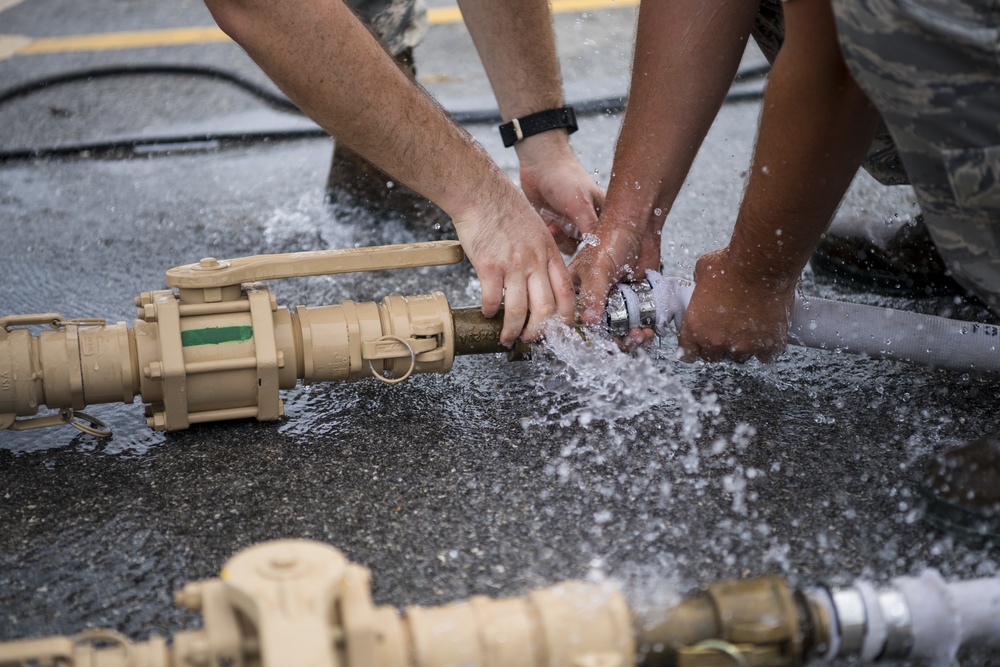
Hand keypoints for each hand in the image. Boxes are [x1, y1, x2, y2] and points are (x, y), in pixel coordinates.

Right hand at [450, 179, 574, 346]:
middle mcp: (535, 261)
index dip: (565, 317)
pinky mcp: (489, 265)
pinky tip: (487, 313)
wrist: (480, 192)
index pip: (567, 293)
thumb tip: (540, 279)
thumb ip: (542, 254)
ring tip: (506, 337)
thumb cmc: (505, 207)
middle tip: (530, 339)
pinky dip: (490, 312)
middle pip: (546, 309)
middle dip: (539, 332)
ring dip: (513, 330)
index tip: (558, 329)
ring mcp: (513, 264)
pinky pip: (492, 299)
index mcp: (549, 253)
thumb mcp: (536, 229)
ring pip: (519, 311)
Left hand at [516, 133, 603, 253]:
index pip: (607, 240)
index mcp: (604, 214)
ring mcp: (573, 224)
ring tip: (555, 223)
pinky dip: (551, 234)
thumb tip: (599, 250)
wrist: (539, 164)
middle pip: (588, 247)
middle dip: (575, 240)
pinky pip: (556, 241)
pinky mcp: (557, 225)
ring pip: (571, 246)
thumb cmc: (565, 179)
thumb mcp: (580, 205)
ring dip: (561, 238)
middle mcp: (590, 221)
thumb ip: (590, 227)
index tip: (585, 245)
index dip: (598, 247)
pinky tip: (548, 221)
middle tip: (566, 229)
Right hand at [569, 209, 661, 349]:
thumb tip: (589, 322)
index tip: (602, 344)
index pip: (577, 323)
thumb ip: (592, 296)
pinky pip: (639, 322)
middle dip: (616, 340)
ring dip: (632, 337)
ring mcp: (616, 301)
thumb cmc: (610, 238)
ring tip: (641, 334)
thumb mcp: (597, 269)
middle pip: (601, 332)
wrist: (639, 225)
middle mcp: (595, 300)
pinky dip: (645, 328)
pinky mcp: (636, 300)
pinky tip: (650, 328)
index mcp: (576, 292)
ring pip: (622, 330)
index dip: (589, 337)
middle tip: (627, 339)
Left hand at [677, 247, 794, 362]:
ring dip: (742, 346)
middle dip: (719, 346)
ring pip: (740, 357)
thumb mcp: (702, 271)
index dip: (695, 349)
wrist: (762, 264)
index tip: (700, 346)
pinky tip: (768, 333)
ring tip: (749, 328)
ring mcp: (742, 345)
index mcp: (695, 326)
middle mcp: (715, 340)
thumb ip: (698, 286)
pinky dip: (767, 346)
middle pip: (714, 357)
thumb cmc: (731, 264)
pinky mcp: (768, 345)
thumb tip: (701, 286)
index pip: (688, 353)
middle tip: (728, 330)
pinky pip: (766, 356)